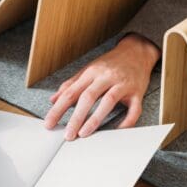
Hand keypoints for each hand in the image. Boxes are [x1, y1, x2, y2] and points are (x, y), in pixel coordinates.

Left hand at [43, 34, 160, 140]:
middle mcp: (106, 77)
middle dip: (76, 117)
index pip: (71, 92)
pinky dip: (127, 121)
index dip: (58, 109)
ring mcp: (122, 84)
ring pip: (108, 101)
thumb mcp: (88, 70)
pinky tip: (117, 130)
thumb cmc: (111, 63)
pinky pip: (134, 109)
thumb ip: (71, 85)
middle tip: (68, 134)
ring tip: (84, 133)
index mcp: (91, 72)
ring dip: (95, 119)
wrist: (136, 51)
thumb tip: (53, 99)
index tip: (49, 124)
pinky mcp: (137, 91)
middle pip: (88, 97)